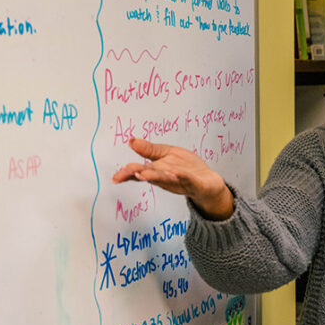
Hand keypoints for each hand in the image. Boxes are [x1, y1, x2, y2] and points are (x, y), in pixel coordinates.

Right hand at [112, 138, 232, 219]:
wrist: (208, 181)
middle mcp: (166, 177)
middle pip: (151, 175)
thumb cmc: (186, 168)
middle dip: (140, 173)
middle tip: (129, 171)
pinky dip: (182, 177)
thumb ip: (149, 149)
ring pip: (167, 179)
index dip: (127, 174)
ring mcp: (180, 181)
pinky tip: (176, 173)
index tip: (115, 177)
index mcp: (157, 170)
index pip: (139, 172)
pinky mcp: (195, 183)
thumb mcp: (167, 153)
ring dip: (156, 176)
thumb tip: (130, 141)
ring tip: (145, 174)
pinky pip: (188, 180)